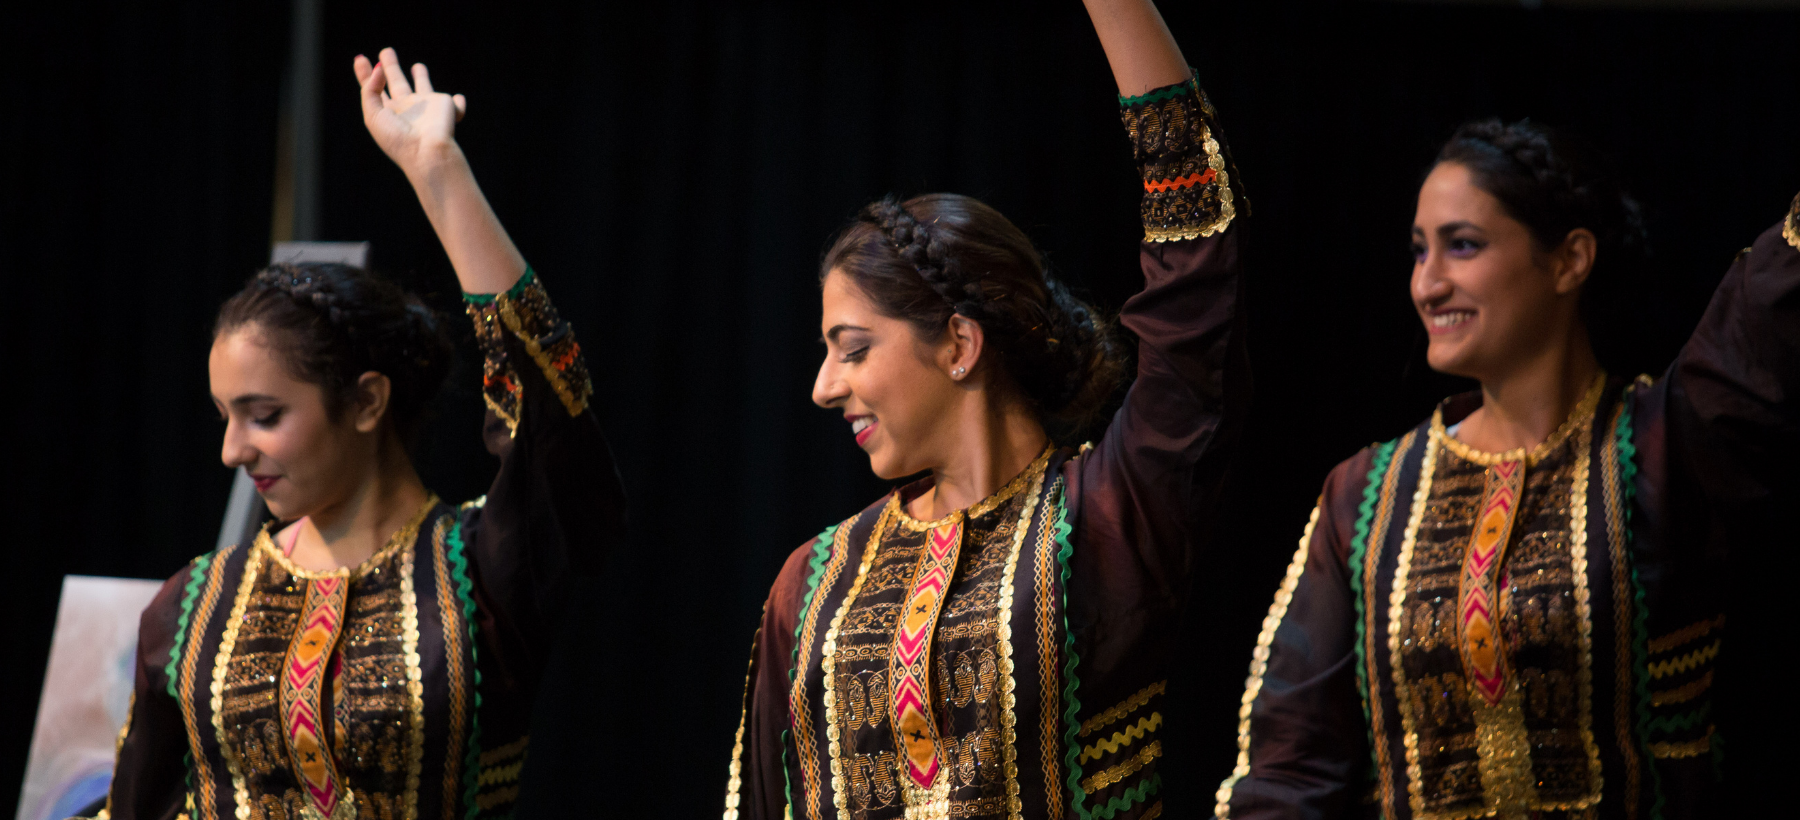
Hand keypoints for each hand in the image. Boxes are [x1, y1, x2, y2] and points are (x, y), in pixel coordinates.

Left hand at [354, 47, 466, 177]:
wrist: (427, 151)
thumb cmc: (398, 138)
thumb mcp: (372, 115)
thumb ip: (371, 89)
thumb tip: (379, 68)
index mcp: (387, 112)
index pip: (373, 89)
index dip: (365, 74)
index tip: (360, 58)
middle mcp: (406, 109)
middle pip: (396, 82)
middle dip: (390, 67)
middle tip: (386, 52)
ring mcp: (427, 107)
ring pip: (423, 87)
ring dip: (421, 76)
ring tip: (417, 66)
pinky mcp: (446, 106)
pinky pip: (454, 104)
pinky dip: (459, 103)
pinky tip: (459, 99)